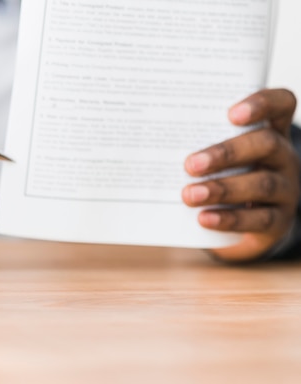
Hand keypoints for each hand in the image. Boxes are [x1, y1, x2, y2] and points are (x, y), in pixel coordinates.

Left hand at [182, 89, 299, 261]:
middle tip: (190, 164)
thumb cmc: (219, 175)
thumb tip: (154, 145)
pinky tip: (204, 218)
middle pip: (267, 144)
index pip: (280, 104)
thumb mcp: (214, 156)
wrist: (238, 224)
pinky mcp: (278, 220)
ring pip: (262, 184)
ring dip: (223, 189)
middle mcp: (282, 156)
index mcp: (269, 130)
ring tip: (190, 195)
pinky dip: (229, 219)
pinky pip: (259, 219)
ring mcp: (285, 189)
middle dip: (227, 153)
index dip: (262, 104)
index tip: (232, 114)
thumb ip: (197, 144)